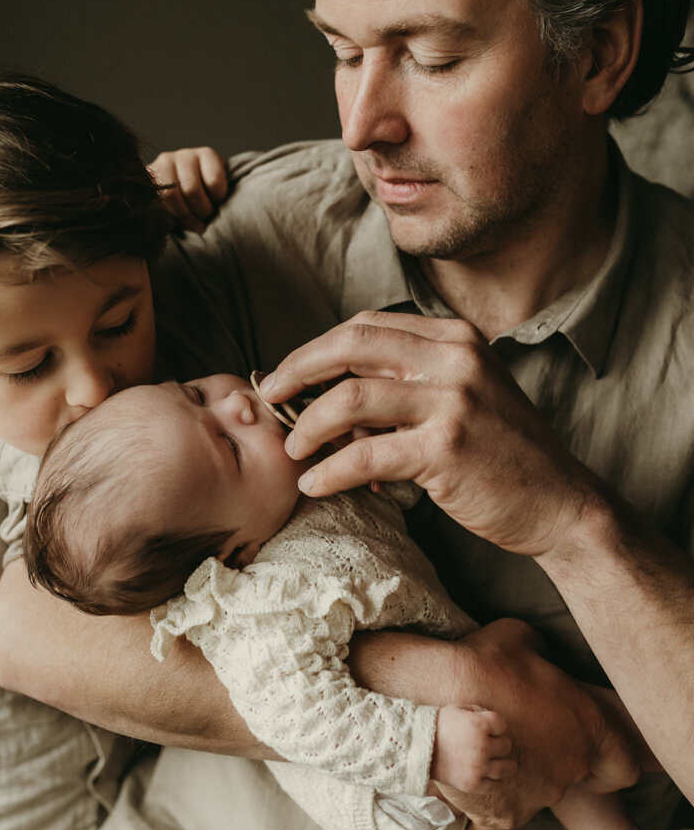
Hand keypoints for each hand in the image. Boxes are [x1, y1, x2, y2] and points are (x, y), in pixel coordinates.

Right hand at [149, 146, 227, 232]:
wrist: (175, 191)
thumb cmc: (206, 197)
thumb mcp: (217, 192)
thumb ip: (220, 196)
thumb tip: (229, 214)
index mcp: (207, 155)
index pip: (215, 182)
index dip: (217, 200)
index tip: (217, 206)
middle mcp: (185, 155)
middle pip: (191, 190)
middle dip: (199, 212)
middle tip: (203, 223)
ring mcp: (164, 163)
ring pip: (171, 195)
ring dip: (182, 216)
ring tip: (190, 225)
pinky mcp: (148, 176)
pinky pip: (155, 200)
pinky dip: (166, 217)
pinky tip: (173, 224)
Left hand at [261, 311, 602, 560]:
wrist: (560, 503)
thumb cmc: (500, 455)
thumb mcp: (461, 397)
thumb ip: (406, 384)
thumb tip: (328, 395)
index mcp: (455, 338)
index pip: (367, 326)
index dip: (317, 349)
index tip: (287, 375)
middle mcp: (455, 358)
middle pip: (350, 346)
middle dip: (298, 371)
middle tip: (270, 399)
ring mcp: (454, 400)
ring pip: (350, 399)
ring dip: (308, 427)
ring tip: (293, 453)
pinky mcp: (447, 448)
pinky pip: (365, 454)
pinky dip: (330, 472)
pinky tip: (315, 486)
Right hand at [432, 704, 514, 791]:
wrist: (418, 747)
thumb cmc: (439, 724)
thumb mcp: (459, 708)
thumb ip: (479, 712)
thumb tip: (496, 723)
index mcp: (479, 724)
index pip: (502, 725)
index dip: (497, 726)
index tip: (491, 729)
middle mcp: (482, 746)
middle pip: (506, 746)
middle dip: (499, 743)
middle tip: (491, 745)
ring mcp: (478, 767)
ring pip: (507, 767)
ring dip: (508, 765)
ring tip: (508, 765)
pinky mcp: (473, 783)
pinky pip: (496, 785)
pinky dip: (499, 782)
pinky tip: (498, 779)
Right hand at [443, 620, 640, 829]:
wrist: (435, 695)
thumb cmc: (481, 661)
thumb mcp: (520, 636)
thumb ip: (542, 652)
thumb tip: (541, 658)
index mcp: (586, 725)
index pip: (625, 763)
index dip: (613, 759)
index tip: (590, 750)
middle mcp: (572, 765)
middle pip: (574, 771)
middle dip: (552, 755)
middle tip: (519, 734)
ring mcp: (542, 794)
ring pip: (539, 791)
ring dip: (520, 777)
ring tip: (485, 751)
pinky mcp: (507, 813)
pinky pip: (504, 820)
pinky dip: (491, 809)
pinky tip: (473, 789)